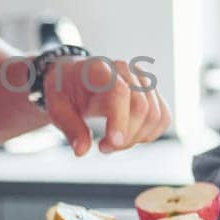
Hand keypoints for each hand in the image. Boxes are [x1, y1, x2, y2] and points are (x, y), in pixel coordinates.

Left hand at [42, 56, 171, 156]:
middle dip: (126, 136)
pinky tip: (129, 137)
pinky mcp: (151, 93)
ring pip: (155, 115)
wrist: (75, 78)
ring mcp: (141, 80)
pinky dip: (149, 134)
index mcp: (99, 69)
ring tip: (113, 143)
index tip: (114, 143)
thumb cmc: (66, 90)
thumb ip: (69, 127)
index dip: (120, 119)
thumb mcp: (57, 107)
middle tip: (103, 147)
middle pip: (141, 107)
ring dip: (136, 138)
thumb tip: (82, 150)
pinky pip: (163, 118)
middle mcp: (125, 71)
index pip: (119, 91)